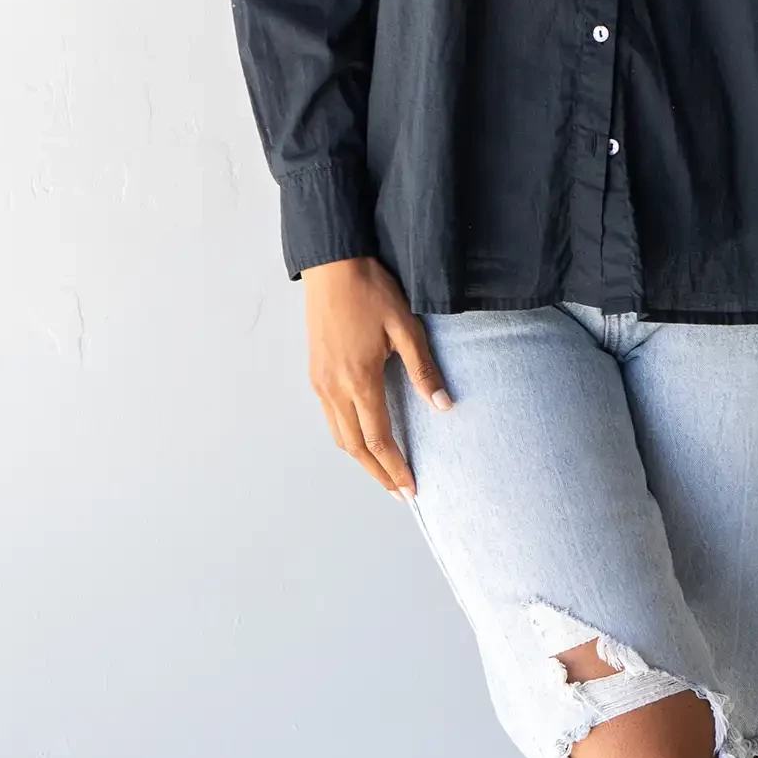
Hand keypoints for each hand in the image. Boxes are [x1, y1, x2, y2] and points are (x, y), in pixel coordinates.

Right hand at [301, 256, 451, 495]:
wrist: (332, 266)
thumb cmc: (371, 292)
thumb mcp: (406, 328)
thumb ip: (424, 369)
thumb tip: (443, 405)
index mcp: (359, 379)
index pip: (378, 438)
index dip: (395, 467)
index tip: (410, 488)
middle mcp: (333, 388)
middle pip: (355, 447)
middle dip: (379, 473)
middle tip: (400, 492)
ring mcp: (320, 382)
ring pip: (339, 436)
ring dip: (361, 459)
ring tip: (384, 473)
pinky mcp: (314, 374)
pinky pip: (330, 419)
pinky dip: (348, 438)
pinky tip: (363, 439)